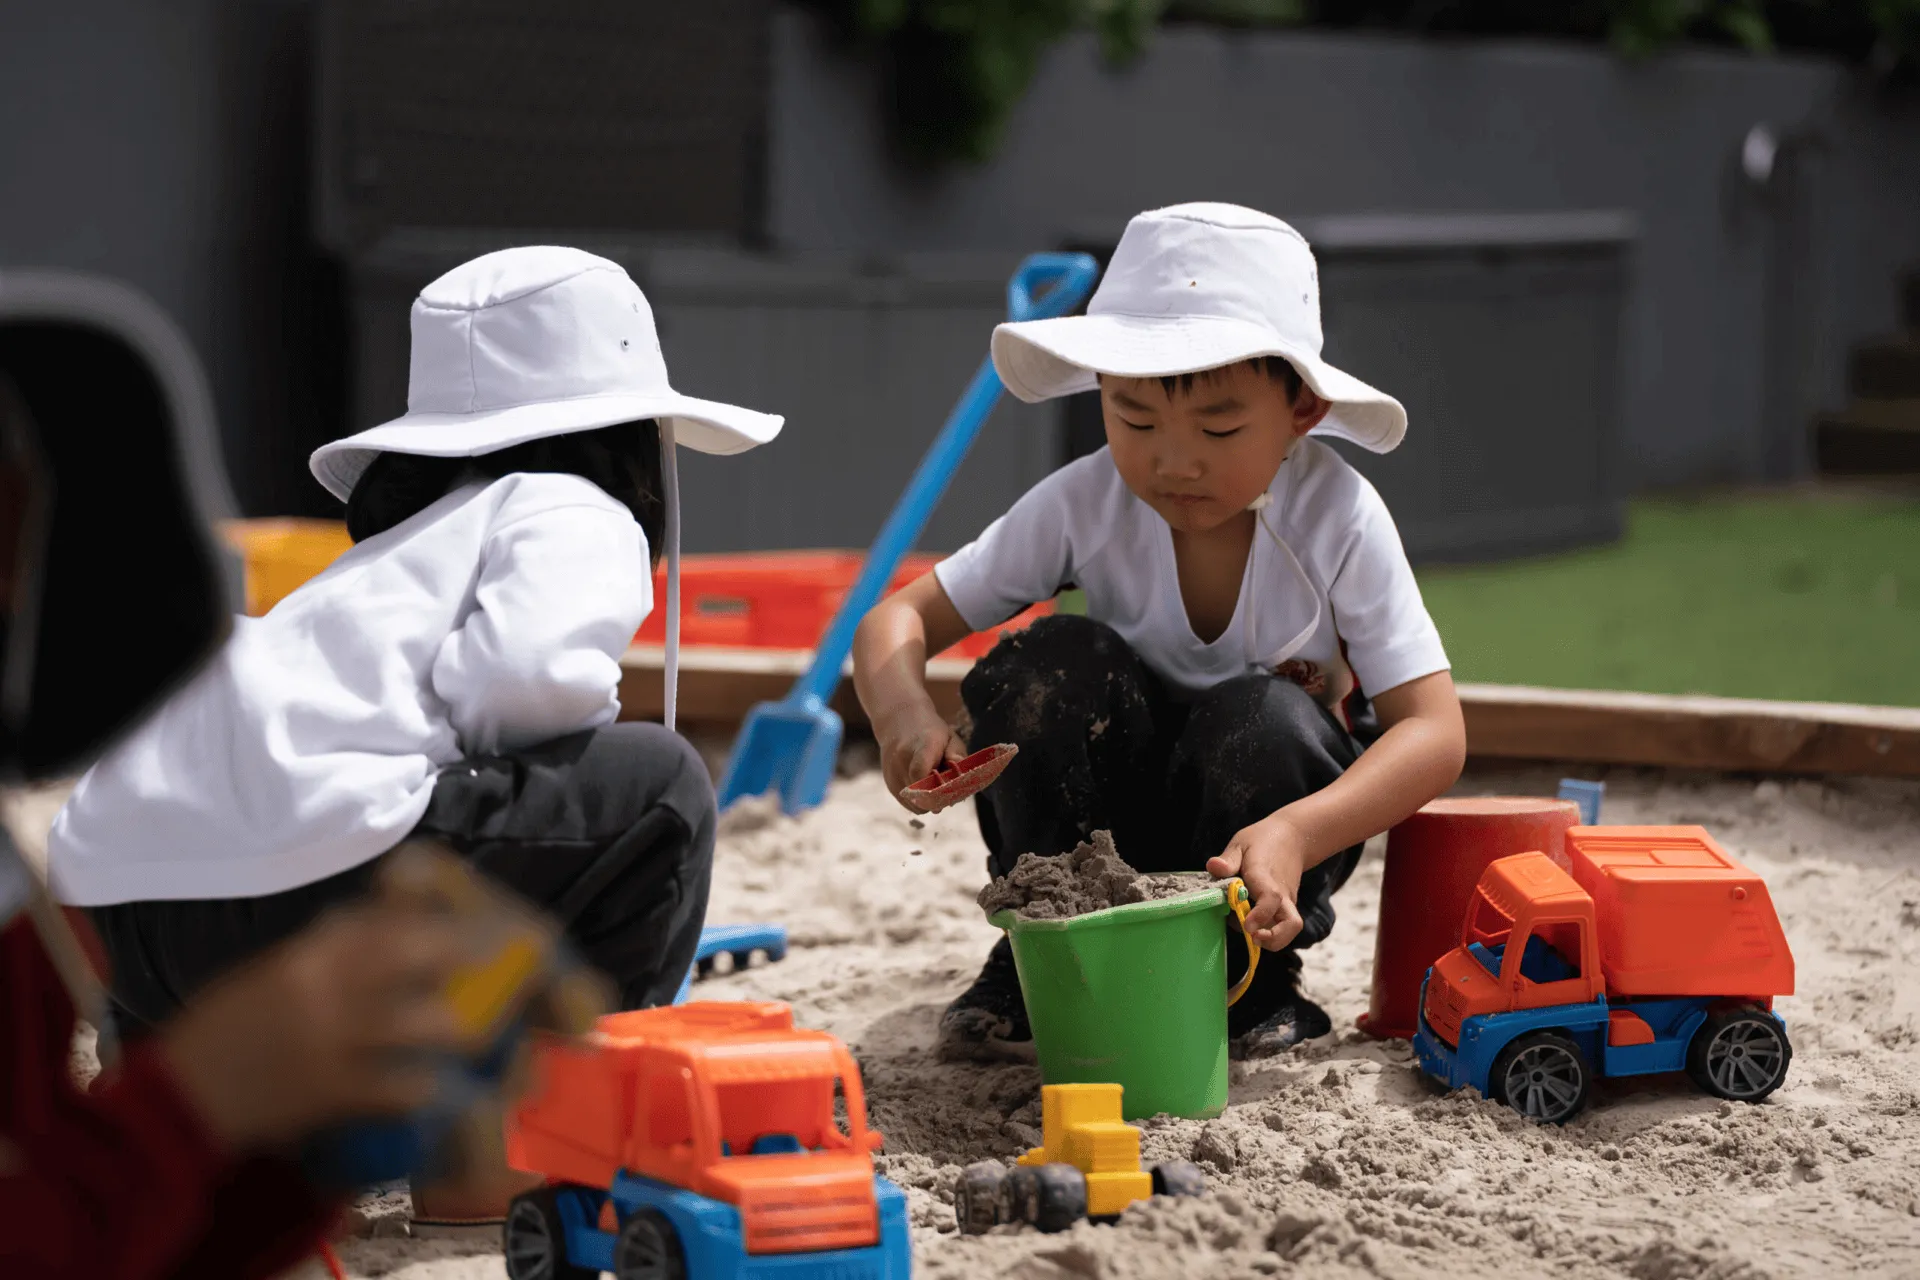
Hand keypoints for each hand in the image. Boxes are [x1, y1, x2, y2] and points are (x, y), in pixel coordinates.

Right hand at [158, 901, 465, 1151]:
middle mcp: (326, 989)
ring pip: (416, 1022)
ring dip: (451, 1027)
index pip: (380, 923)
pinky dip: (421, 1086)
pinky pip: (397, 1087)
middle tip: (481, 964)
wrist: (179, 1098)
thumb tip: (373, 931)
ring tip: (473, 1031)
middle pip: (410, 958)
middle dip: (453, 958)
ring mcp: (334, 1041)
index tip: (458, 920)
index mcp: (305, 956)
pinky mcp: (334, 1092)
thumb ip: (318, 952)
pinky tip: (435, 1085)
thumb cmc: (219, 1030)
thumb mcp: (265, 974)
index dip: (426, 919)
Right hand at [877, 706, 966, 806]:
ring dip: (929, 803)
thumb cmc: (930, 731)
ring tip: (935, 787)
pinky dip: (920, 801)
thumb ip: (957, 755)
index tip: (949, 793)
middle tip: (947, 791)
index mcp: (921, 745)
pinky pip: (908, 803)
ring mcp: (892, 774)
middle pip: (919, 794)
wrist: (898, 722)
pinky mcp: (889, 784)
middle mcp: (901, 761)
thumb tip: (960, 777)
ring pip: (915, 804)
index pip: (920, 772)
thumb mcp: (950, 737)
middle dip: (937, 799)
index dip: (935, 789)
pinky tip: (925, 788)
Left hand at [1207, 815, 1309, 950]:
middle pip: (1291, 925)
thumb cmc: (1263, 840)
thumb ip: (1228, 859)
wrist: (1294, 838)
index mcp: (1265, 877)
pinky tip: (1249, 922)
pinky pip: (1282, 926)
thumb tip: (1213, 866)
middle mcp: (1281, 894)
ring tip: (1247, 931)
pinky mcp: (1286, 908)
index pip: (1271, 899)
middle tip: (1252, 937)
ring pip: (1289, 929)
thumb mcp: (1241, 843)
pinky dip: (1269, 932)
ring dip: (1272, 939)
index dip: (1260, 915)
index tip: (1247, 926)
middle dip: (1274, 939)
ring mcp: (1287, 903)